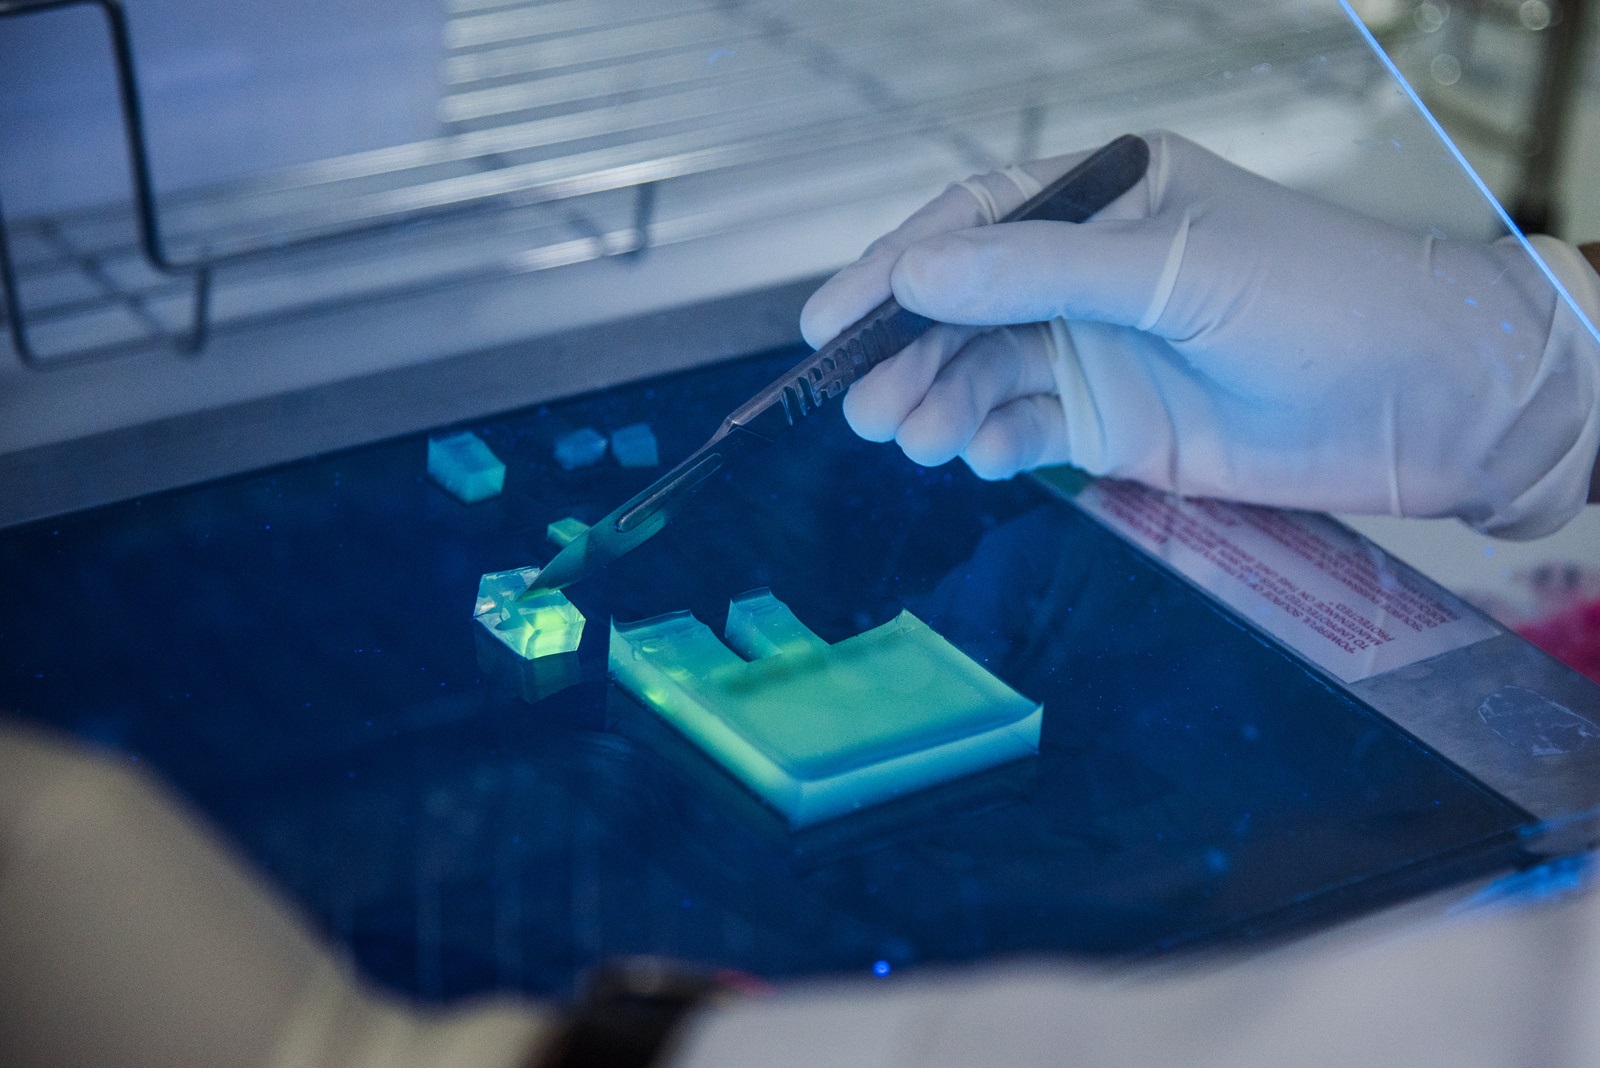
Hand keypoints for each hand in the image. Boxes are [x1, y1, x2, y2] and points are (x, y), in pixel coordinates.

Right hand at [802, 131, 1599, 537]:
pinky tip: (978, 455)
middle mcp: (1090, 273)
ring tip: (910, 439)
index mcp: (1106, 201)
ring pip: (986, 375)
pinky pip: (1025, 429)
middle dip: (909, 354)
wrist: (1423, 404)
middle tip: (863, 403)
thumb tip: (916, 275)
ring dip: (940, 405)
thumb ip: (1038, 272)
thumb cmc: (1318, 301)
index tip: (833, 319)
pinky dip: (992, 443)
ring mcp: (1099, 351)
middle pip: (966, 309)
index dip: (898, 268)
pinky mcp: (1114, 426)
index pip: (975, 224)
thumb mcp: (1171, 270)